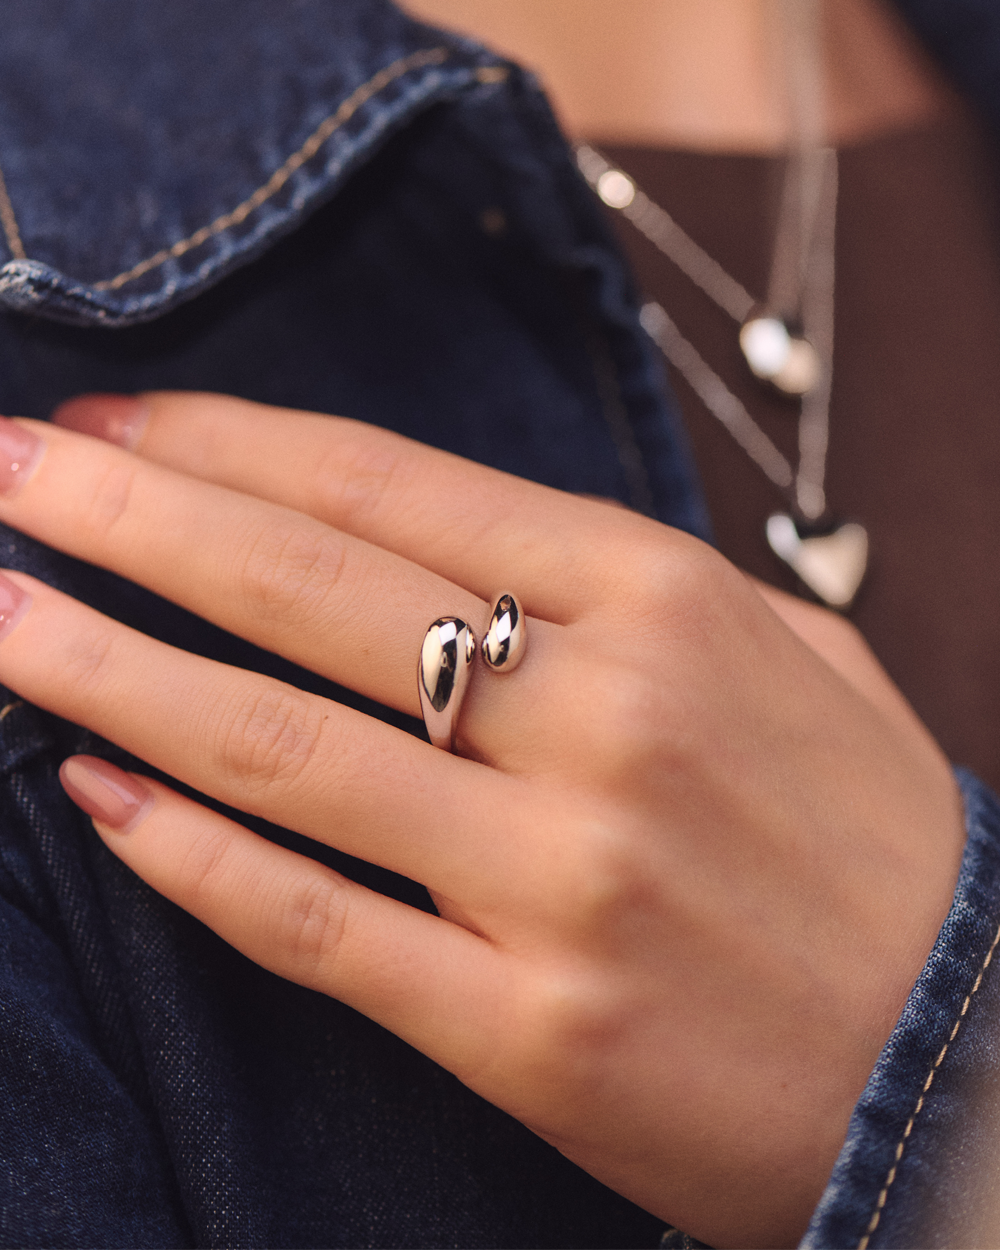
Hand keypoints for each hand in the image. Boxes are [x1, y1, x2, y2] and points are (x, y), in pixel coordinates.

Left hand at [0, 393, 962, 1248]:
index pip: (397, 488)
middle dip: (134, 519)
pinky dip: (191, 858)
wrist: (967, 1054)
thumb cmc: (875, 841)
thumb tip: (483, 554)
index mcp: (667, 604)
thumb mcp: (792, 659)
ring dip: (111, 671)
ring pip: (283, 750)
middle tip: (7, 472)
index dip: (233, 443)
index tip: (114, 424)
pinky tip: (95, 792)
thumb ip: (639, 593)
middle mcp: (605, 722)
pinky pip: (318, 926)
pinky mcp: (530, 1025)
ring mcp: (561, 878)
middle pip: (314, 591)